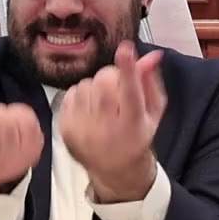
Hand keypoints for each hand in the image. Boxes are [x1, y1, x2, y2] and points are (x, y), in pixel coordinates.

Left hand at [57, 41, 167, 202]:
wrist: (114, 170)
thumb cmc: (137, 135)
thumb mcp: (153, 111)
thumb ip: (150, 81)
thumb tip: (151, 55)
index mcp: (133, 124)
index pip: (130, 91)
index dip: (127, 69)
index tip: (125, 49)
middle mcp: (106, 128)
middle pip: (104, 80)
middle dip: (112, 77)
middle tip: (117, 91)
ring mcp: (82, 129)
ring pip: (86, 84)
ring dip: (96, 88)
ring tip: (104, 105)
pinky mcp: (65, 128)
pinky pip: (71, 93)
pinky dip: (81, 96)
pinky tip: (90, 110)